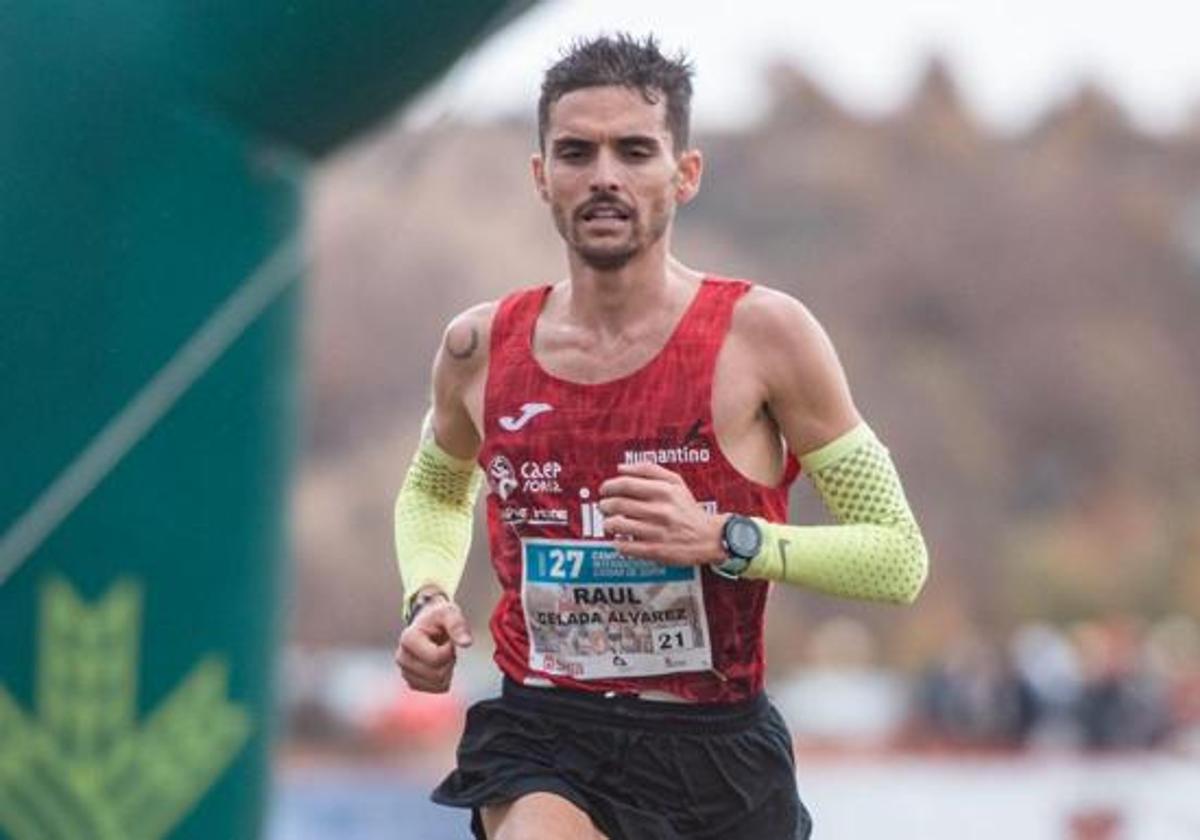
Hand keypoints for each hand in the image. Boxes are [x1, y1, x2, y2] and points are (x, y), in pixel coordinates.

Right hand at [394, 597, 472, 692]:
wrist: (428, 623)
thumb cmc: (438, 617)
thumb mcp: (450, 613)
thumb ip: (458, 626)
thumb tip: (466, 643)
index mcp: (408, 639)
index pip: (436, 658)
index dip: (449, 650)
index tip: (447, 639)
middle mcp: (402, 657)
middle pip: (437, 674)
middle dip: (449, 660)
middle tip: (446, 647)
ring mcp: (405, 672)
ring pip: (438, 684)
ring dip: (447, 670)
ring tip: (442, 654)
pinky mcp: (412, 682)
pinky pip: (437, 689)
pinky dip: (444, 678)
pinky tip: (439, 664)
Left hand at [598, 461, 725, 566]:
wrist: (709, 538)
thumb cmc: (687, 509)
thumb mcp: (675, 482)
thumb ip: (648, 470)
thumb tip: (621, 468)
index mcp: (664, 491)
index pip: (626, 484)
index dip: (609, 486)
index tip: (604, 490)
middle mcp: (660, 510)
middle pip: (618, 504)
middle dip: (605, 505)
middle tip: (604, 506)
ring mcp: (657, 531)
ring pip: (618, 525)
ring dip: (608, 524)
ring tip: (610, 523)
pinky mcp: (656, 550)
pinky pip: (626, 546)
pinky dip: (618, 543)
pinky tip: (620, 539)